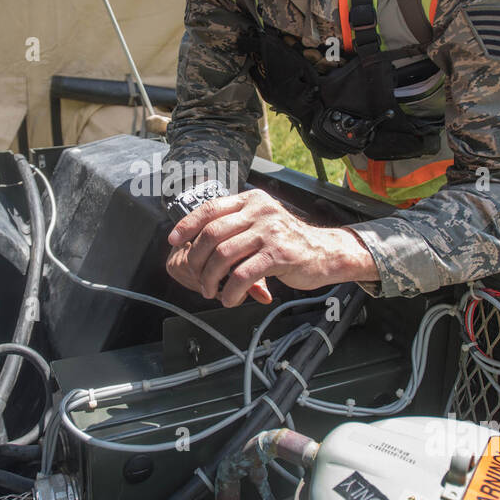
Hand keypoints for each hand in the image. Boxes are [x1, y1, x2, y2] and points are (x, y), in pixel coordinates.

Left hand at [165, 188, 378, 306]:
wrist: (326, 253)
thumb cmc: (288, 243)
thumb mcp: (262, 223)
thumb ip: (236, 225)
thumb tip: (199, 239)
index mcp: (251, 201)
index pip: (210, 208)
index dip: (187, 224)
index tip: (173, 240)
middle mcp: (259, 211)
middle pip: (212, 234)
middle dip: (197, 260)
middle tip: (198, 278)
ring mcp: (269, 232)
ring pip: (223, 255)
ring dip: (211, 278)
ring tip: (212, 292)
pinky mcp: (278, 255)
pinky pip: (243, 274)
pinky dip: (231, 291)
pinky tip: (230, 299)